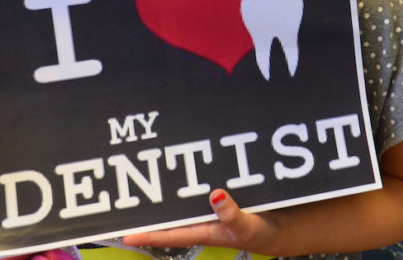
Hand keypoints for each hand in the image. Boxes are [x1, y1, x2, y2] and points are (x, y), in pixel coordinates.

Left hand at [121, 189, 278, 254]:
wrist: (278, 229)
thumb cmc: (260, 233)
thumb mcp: (247, 226)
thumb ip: (231, 214)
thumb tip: (215, 196)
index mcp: (203, 231)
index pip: (168, 235)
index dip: (145, 235)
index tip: (124, 235)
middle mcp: (200, 220)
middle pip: (168, 216)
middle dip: (149, 209)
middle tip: (126, 200)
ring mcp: (208, 209)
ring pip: (181, 200)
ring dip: (167, 192)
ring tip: (146, 177)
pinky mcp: (218, 198)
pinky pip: (199, 188)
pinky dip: (190, 179)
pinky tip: (184, 167)